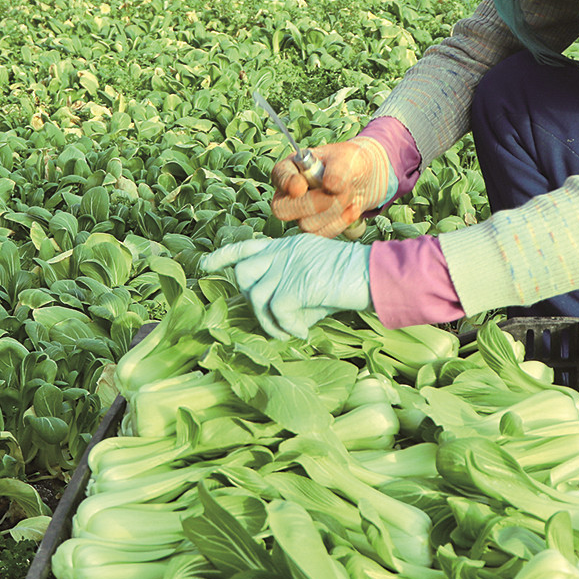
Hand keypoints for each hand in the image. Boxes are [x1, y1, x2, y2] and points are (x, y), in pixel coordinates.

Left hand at [201, 235, 369, 339]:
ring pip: (257, 297)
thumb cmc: (349, 281)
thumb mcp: (315, 279)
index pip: (246, 246)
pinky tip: (303, 332)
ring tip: (291, 331)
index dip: (223, 257)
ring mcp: (288, 265)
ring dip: (270, 322)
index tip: (205, 267)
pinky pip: (276, 312)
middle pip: (244, 274)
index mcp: (286, 246)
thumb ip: (290, 290)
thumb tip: (273, 319)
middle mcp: (283, 251)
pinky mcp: (296, 283)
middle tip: (272, 320)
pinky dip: (286, 328)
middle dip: (250, 301)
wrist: (373, 276)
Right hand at [272, 136, 396, 237]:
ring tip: (350, 193)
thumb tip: (330, 186)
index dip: (287, 184)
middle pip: (282, 209)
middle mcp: (289, 192)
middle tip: (337, 192)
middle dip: (312, 204)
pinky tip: (353, 208)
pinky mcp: (314, 227)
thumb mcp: (348, 158)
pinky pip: (322, 234)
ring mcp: (300, 213)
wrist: (364, 179)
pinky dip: (341, 222)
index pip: (279, 176)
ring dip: (334, 210)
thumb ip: (338, 169)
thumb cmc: (350, 162)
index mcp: (290, 167)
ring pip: (306, 224)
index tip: (300, 187)